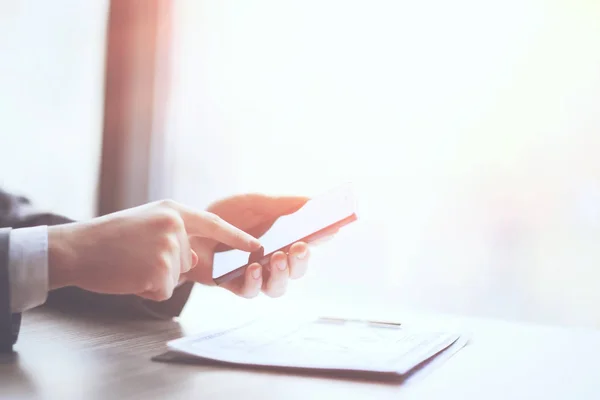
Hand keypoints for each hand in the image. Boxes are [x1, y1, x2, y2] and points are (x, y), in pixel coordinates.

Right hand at [47, 200, 260, 301]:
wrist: (76, 248)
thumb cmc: (108, 240)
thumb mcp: (147, 226)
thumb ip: (175, 239)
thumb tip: (193, 261)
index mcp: (172, 210)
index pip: (213, 224)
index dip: (236, 237)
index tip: (256, 247)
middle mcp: (174, 225)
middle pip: (187, 260)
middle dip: (165, 267)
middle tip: (134, 257)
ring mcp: (168, 246)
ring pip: (175, 277)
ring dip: (154, 279)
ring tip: (130, 264)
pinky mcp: (159, 269)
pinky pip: (164, 290)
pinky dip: (147, 290)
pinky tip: (129, 275)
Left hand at [182, 193, 335, 297]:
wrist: (187, 228)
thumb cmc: (225, 216)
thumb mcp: (255, 203)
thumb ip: (283, 204)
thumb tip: (313, 201)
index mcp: (283, 239)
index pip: (311, 243)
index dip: (323, 239)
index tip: (331, 231)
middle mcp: (273, 260)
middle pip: (298, 270)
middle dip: (302, 261)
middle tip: (300, 247)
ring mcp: (256, 275)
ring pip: (279, 287)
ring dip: (282, 274)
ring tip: (277, 257)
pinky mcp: (235, 285)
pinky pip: (251, 291)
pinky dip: (255, 281)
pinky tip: (254, 267)